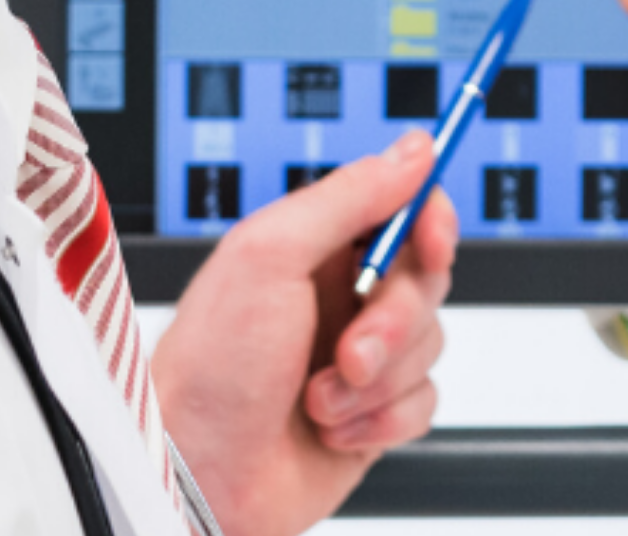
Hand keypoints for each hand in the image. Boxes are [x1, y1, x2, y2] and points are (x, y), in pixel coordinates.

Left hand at [150, 130, 456, 535]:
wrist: (198, 476)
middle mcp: (337, 299)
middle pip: (426, 281)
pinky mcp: (372, 415)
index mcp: (311, 249)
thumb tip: (412, 150)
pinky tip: (331, 428)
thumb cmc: (210, 370)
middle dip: (394, 320)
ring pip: (430, 345)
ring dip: (377, 380)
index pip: (400, 209)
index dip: (427, 219)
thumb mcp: (269, 256)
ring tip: (318, 397)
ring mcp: (358, 359)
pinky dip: (381, 421)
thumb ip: (348, 196)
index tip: (428, 238)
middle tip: (349, 347)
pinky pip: (423, 403)